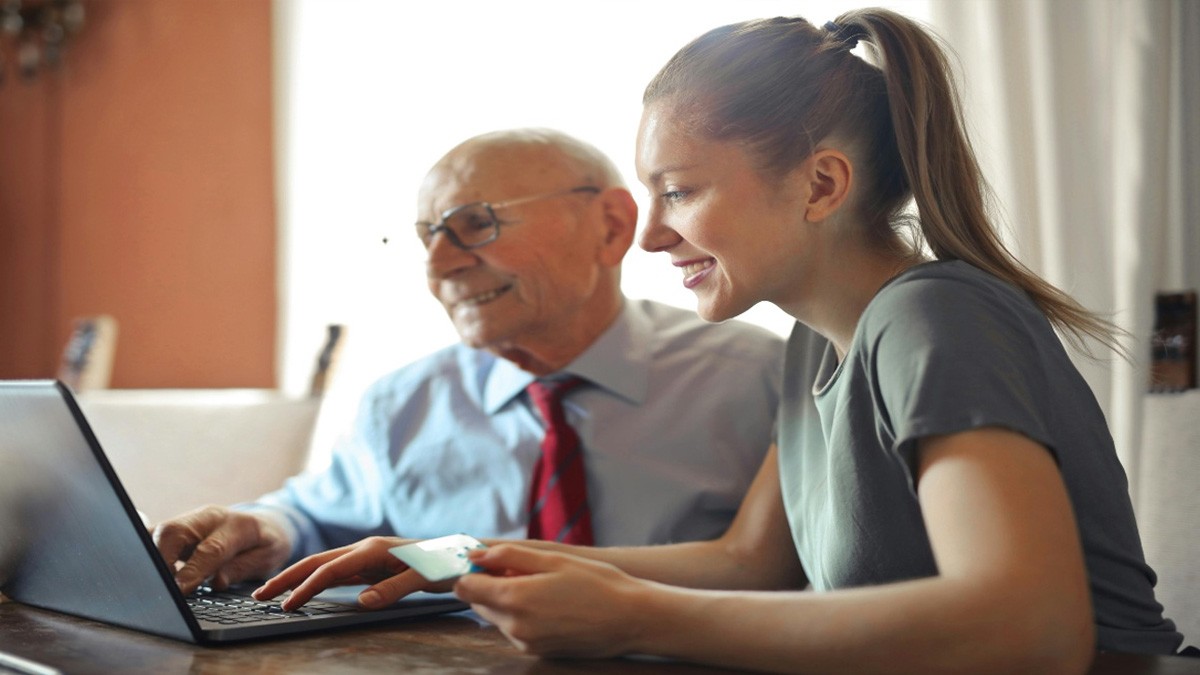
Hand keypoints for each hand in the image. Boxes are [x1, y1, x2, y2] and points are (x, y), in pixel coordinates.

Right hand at [153, 505, 291, 594]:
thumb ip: (242, 568)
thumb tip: (216, 582)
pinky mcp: (179, 527)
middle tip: (160, 588)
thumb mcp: (268, 559)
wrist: (265, 523)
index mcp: (238, 525)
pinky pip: (156, 536)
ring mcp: (192, 519)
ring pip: (161, 532)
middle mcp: (210, 517)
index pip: (211, 548)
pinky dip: (148, 552)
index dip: (193, 570)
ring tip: (151, 583)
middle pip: (175, 532)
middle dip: (162, 559)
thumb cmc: (266, 543)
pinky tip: (146, 569)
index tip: (180, 590)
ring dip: (151, 557)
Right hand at [252, 536, 452, 610]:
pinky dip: (315, 580)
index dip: (306, 588)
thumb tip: (362, 602)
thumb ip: (393, 589)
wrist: (462, 554)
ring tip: (272, 593)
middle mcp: (365, 549)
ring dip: (297, 578)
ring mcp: (366, 556)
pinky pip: (336, 572)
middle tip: (259, 595)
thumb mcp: (423, 579)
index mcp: (373, 550)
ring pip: (323, 565)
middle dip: (287, 578)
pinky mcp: (371, 564)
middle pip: (317, 562)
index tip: (287, 605)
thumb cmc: (445, 564)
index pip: (330, 570)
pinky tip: (305, 590)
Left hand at [455, 544, 650, 657]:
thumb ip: (509, 556)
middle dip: (490, 584)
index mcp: (514, 599)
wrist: (631, 619)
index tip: (487, 560)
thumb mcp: (554, 559)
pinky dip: (522, 615)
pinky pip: (515, 629)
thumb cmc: (597, 584)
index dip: (473, 570)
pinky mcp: (537, 651)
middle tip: (522, 570)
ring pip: (497, 616)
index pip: (466, 587)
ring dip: (508, 600)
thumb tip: (476, 554)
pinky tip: (550, 604)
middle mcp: (514, 626)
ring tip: (543, 586)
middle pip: (479, 602)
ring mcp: (525, 642)